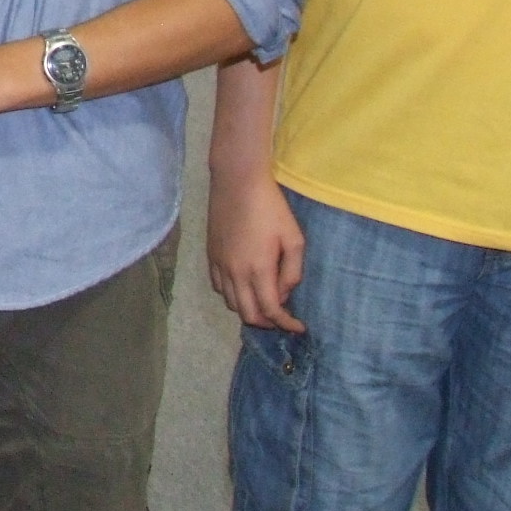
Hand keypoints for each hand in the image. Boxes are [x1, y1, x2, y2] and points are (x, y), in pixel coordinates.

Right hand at [207, 171, 306, 332]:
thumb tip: (284, 294)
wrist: (237, 182)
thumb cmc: (271, 208)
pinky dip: (232, 296)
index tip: (299, 327)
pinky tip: (244, 287)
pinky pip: (218, 287)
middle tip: (282, 319)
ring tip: (264, 304)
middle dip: (267, 323)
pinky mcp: (211, 256)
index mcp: (259, 269)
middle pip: (248, 314)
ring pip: (231, 304)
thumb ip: (292, 271)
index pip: (271, 310)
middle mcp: (235, 272)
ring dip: (249, 310)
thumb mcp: (293, 238)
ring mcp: (220, 265)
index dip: (286, 324)